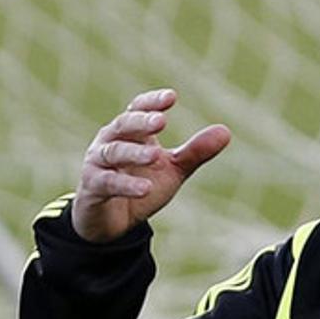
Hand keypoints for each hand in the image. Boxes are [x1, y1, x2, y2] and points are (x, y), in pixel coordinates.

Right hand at [71, 88, 230, 242]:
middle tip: (161, 121)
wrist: (112, 221)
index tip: (172, 97)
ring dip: (135, 153)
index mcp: (130, 132)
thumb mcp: (172, 169)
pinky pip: (107, 183)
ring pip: (114, 152)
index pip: (138, 108)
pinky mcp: (92, 188)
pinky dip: (126, 185)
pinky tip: (145, 188)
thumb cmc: (141, 183)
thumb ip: (195, 152)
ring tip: (155, 156)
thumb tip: (226, 132)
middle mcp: (110, 141)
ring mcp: (98, 164)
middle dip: (142, 122)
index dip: (152, 102)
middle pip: (124, 124)